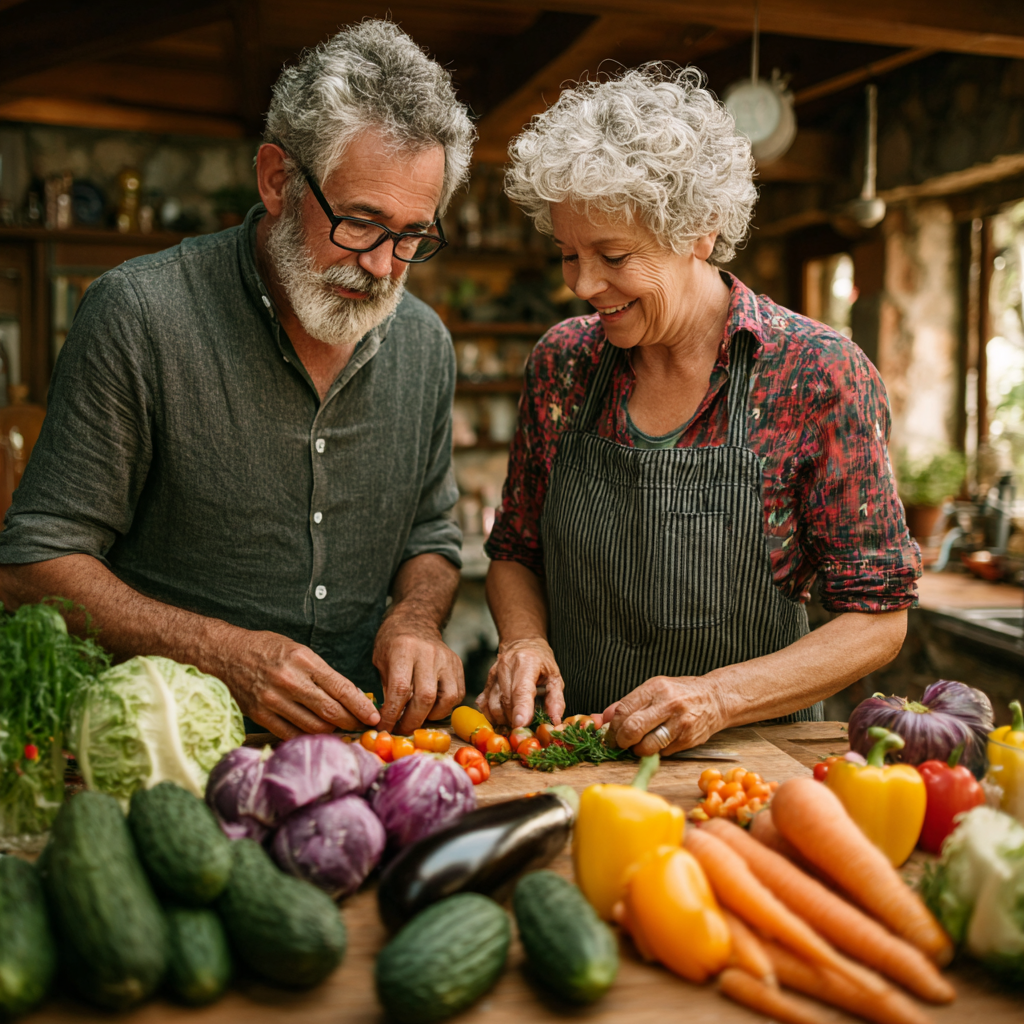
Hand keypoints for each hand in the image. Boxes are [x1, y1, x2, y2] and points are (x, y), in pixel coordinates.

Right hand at [221, 627, 380, 739]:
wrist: (226, 654)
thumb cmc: (267, 649)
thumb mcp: (300, 651)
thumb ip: (322, 673)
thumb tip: (348, 696)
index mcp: (303, 661)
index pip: (341, 688)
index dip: (361, 706)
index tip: (374, 716)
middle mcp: (289, 681)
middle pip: (330, 712)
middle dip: (352, 722)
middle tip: (362, 726)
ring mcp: (273, 701)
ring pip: (313, 727)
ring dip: (332, 732)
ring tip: (341, 730)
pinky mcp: (260, 716)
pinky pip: (291, 734)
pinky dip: (307, 737)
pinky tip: (316, 734)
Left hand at [373, 612, 463, 733]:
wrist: (415, 622)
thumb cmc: (393, 643)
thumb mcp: (380, 660)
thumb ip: (386, 687)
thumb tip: (388, 719)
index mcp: (404, 650)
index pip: (400, 689)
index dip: (392, 713)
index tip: (384, 726)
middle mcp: (429, 653)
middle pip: (425, 697)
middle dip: (412, 721)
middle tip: (401, 730)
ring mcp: (447, 659)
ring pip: (447, 698)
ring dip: (432, 716)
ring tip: (418, 718)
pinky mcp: (458, 665)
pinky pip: (457, 694)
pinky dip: (444, 707)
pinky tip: (431, 708)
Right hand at [477, 637, 563, 727]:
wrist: (522, 644)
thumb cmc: (541, 662)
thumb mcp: (555, 678)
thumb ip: (556, 700)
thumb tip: (555, 722)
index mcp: (527, 662)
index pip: (521, 689)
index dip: (521, 708)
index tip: (521, 724)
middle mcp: (506, 666)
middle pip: (506, 700)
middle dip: (515, 719)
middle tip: (527, 726)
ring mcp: (493, 673)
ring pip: (493, 705)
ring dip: (504, 719)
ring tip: (516, 719)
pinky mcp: (486, 681)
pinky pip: (484, 704)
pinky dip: (493, 715)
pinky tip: (504, 716)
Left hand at [609, 675, 724, 755]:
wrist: (715, 699)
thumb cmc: (680, 693)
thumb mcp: (654, 689)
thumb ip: (627, 703)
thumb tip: (602, 718)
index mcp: (655, 688)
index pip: (624, 710)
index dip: (612, 727)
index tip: (609, 734)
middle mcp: (668, 704)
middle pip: (633, 729)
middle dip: (620, 741)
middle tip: (619, 743)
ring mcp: (680, 723)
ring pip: (646, 746)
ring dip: (636, 750)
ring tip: (638, 744)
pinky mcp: (688, 740)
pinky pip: (662, 753)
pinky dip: (654, 752)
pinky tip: (656, 743)